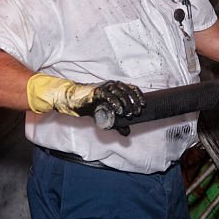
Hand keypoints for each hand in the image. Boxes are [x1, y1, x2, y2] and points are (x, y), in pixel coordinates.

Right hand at [26, 74, 144, 118]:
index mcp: (117, 88)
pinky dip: (115, 103)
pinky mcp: (97, 92)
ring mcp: (104, 87)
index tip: (143, 106)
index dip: (139, 96)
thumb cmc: (92, 106)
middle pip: (127, 91)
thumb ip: (117, 124)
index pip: (132, 89)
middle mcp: (112, 85)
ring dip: (126, 103)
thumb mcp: (106, 116)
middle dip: (133, 102)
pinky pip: (108, 95)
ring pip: (119, 92)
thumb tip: (127, 134)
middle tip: (136, 113)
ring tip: (128, 114)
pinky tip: (118, 111)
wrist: (75, 102)